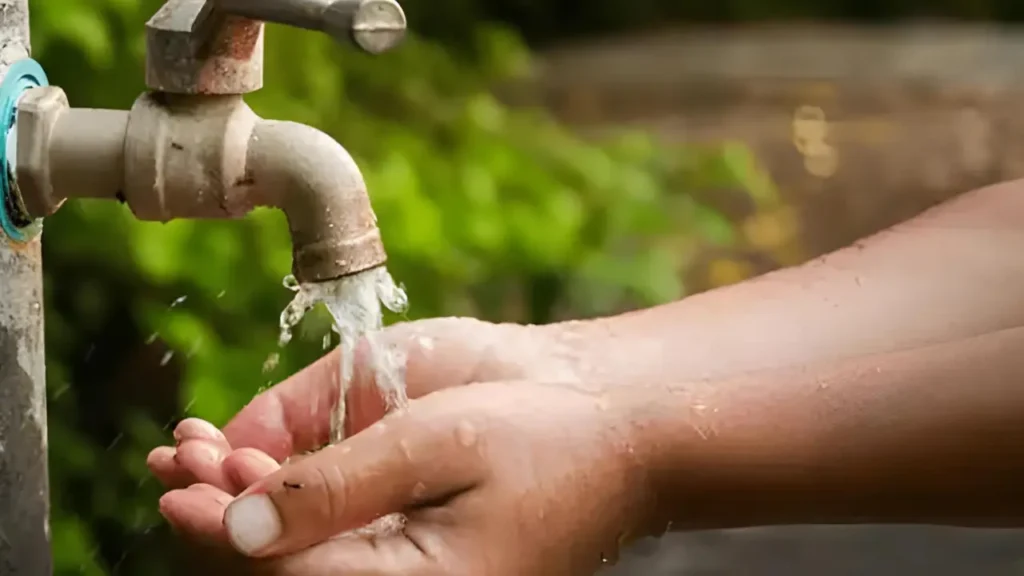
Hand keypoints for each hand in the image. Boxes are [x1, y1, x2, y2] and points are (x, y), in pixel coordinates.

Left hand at [148, 317, 589, 566]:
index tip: (177, 486)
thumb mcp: (439, 444)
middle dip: (217, 516)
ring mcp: (400, 561)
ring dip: (235, 501)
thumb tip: (236, 526)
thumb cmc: (545, 435)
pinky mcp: (405, 535)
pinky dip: (278, 487)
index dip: (220, 533)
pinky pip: (327, 528)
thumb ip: (337, 487)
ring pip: (293, 553)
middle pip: (276, 574)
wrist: (613, 428)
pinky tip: (243, 453)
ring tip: (188, 452)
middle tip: (178, 458)